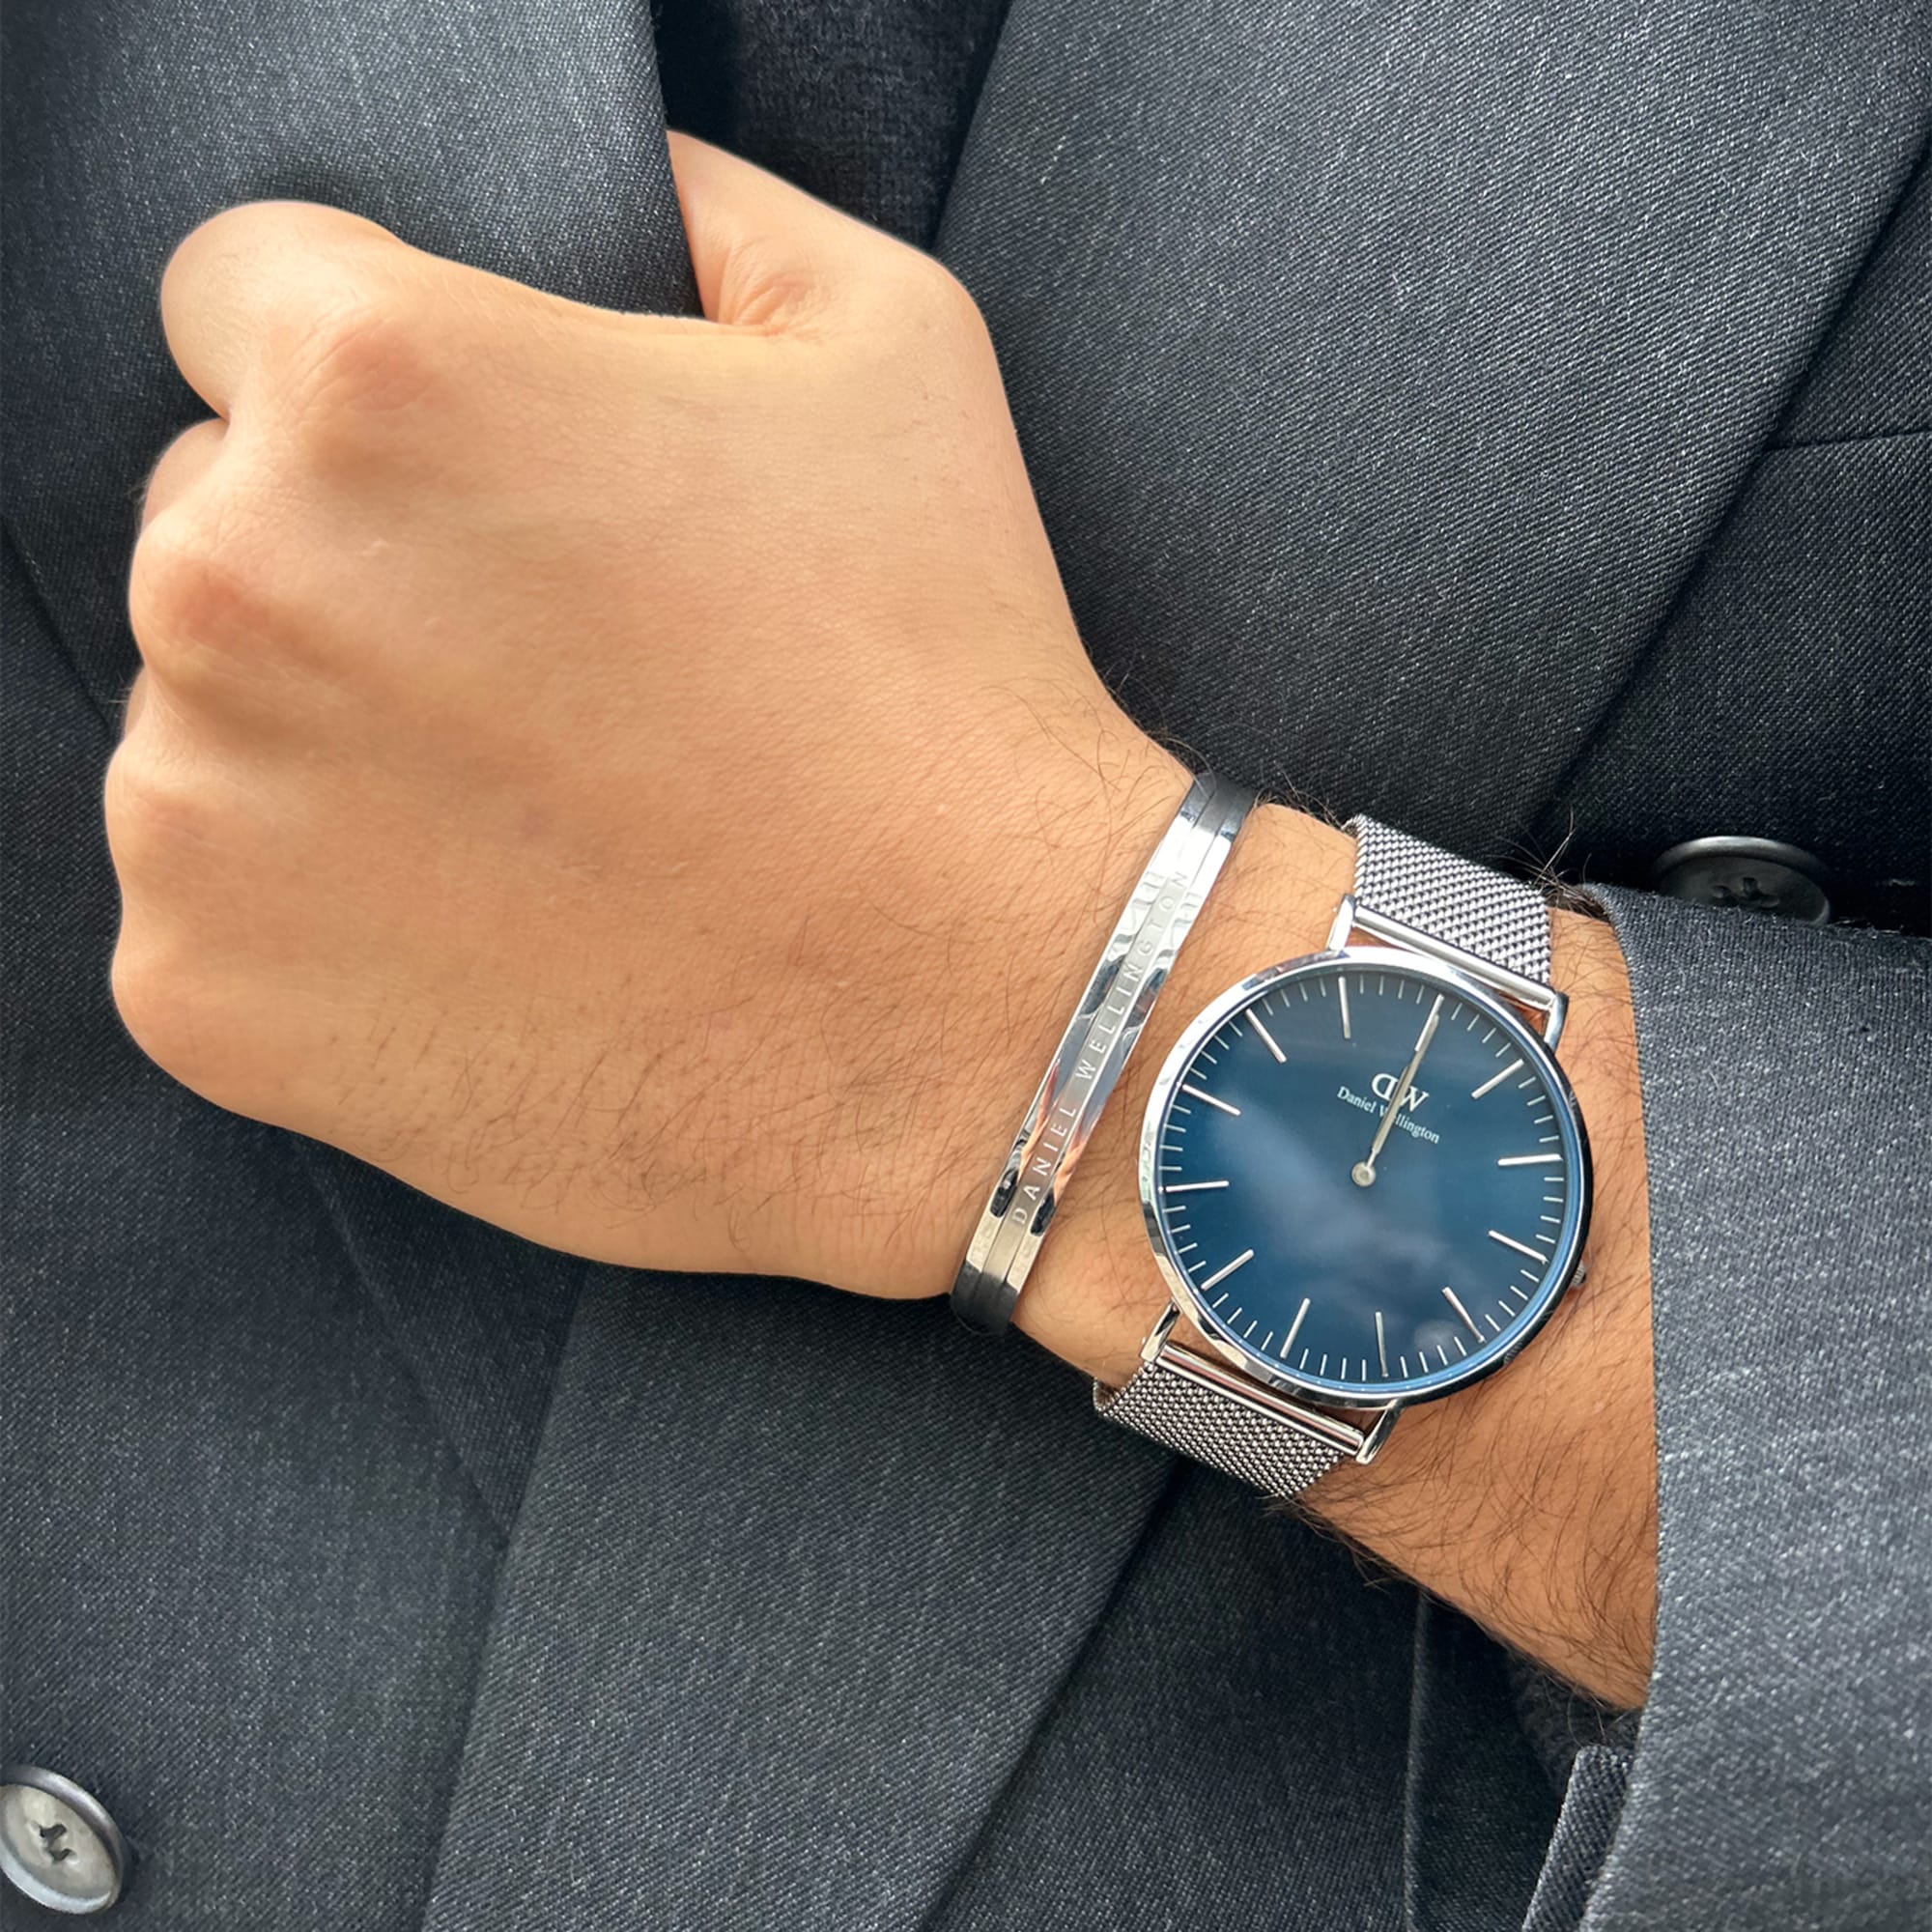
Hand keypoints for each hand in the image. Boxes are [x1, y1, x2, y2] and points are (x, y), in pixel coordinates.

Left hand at [112, 136, 1656, 1706]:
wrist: (982, 1014)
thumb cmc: (943, 684)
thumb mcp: (893, 352)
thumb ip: (716, 213)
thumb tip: (641, 182)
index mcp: (374, 383)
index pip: (238, 297)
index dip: (373, 377)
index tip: (473, 480)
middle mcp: (236, 581)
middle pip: (212, 517)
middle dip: (349, 570)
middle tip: (544, 679)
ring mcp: (199, 807)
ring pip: (204, 723)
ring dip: (330, 750)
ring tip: (543, 821)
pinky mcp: (203, 994)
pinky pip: (214, 909)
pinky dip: (322, 925)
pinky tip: (497, 941)